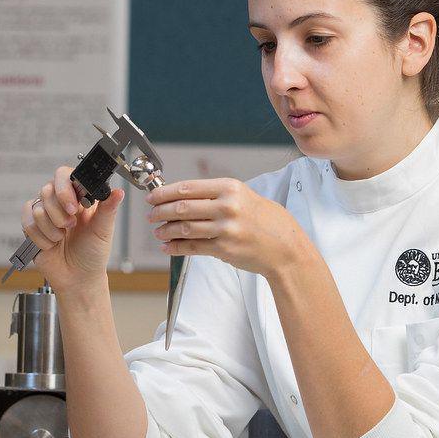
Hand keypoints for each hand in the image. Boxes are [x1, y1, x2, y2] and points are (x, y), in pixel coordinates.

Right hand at [21, 165, 124, 292]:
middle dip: (59, 213)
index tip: (74, 207)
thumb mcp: (103, 231)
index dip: (64, 188)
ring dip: (52, 229)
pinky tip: (52, 244)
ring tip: (63, 238)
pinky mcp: (32, 228)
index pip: (64, 176)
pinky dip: (41, 237)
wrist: (78, 278)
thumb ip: (108, 209)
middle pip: (47, 190)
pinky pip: (28, 223)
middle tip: (71, 227)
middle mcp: (59, 202)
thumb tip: (119, 192)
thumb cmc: (93, 254)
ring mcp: (45, 214)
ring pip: (37, 208)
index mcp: (78, 197)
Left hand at [146, 178, 311, 278]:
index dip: (165, 193)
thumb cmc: (266, 220)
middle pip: (182, 207)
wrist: (286, 247)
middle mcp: (227, 206)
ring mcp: (226, 229)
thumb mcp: (245, 196)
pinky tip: (168, 246)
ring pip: (185, 228)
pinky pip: (193, 247)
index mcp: (230, 188)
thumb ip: (217, 195)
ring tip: (158, 232)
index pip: (188, 188)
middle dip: (161, 211)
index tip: (153, 196)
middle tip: (151, 215)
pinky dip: (176, 247)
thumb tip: (184, 196)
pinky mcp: (224, 249)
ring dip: (166, 230)